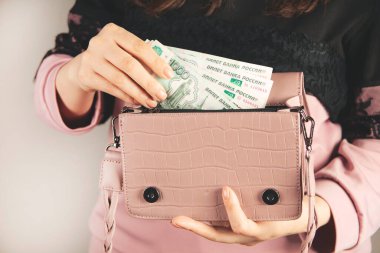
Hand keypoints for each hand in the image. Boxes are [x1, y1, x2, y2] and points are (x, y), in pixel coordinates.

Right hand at [58, 23, 173, 108]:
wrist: (83, 66)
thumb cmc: (112, 57)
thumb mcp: (123, 50)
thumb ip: (140, 58)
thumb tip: (163, 78)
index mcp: (113, 31)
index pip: (139, 46)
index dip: (156, 61)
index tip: (169, 75)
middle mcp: (100, 43)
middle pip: (129, 65)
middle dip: (148, 82)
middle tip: (161, 94)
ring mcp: (91, 59)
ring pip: (120, 80)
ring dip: (139, 93)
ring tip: (151, 102)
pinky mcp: (85, 75)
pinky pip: (111, 89)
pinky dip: (126, 96)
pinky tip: (137, 101)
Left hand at [171, 186, 330, 245]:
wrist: (303, 218)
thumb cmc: (296, 207)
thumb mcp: (288, 199)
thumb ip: (275, 188)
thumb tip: (266, 161)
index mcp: (261, 229)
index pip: (241, 225)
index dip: (232, 209)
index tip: (226, 189)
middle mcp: (249, 236)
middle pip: (218, 236)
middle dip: (196, 227)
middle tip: (176, 219)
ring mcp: (242, 235)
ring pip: (215, 233)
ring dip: (196, 224)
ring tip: (178, 215)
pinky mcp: (239, 230)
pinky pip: (219, 227)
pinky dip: (205, 220)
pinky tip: (194, 208)